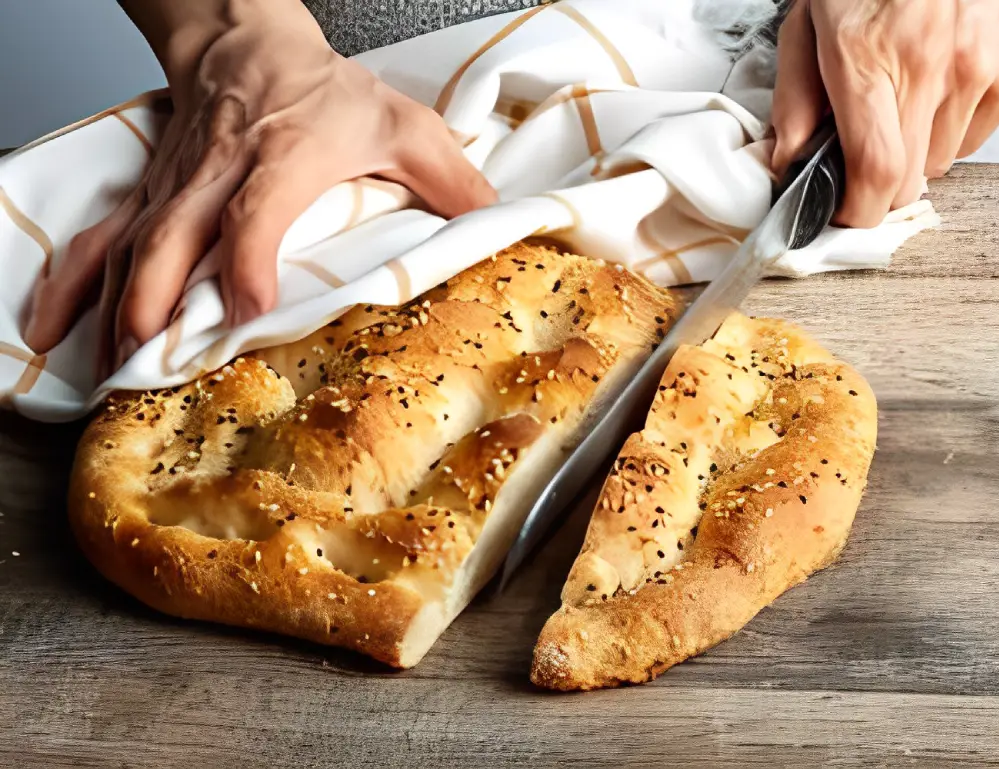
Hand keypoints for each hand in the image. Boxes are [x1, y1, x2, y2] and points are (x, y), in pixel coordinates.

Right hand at [23, 0, 495, 373]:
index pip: (257, 210)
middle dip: (159, 302)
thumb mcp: (402, 124)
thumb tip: (499, 226)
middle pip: (176, 238)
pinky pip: (100, 240)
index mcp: (283, 155)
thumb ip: (451, 179)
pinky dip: (72, 286)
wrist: (245, 42)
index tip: (249, 310)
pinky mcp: (148, 195)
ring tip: (108, 372)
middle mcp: (216, 173)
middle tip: (153, 364)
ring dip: (116, 310)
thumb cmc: (324, 91)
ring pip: (132, 248)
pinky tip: (51, 330)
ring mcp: (174, 187)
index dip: (250, 259)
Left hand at [771, 0, 998, 227]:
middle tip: (859, 152)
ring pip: (939, 164)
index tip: (840, 212)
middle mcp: (930, 67)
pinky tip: (934, 89)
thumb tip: (789, 160)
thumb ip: (795, 96)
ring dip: (913, 152)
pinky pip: (975, 138)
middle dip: (876, 184)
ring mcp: (978, 68)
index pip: (875, 170)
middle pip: (908, 180)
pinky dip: (950, 130)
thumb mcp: (808, 19)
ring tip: (900, 101)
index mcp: (868, 57)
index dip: (857, 210)